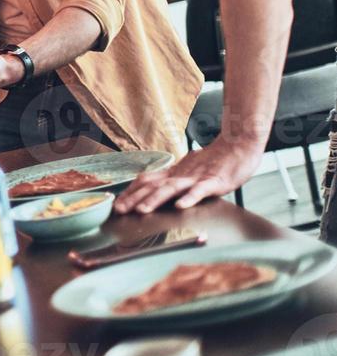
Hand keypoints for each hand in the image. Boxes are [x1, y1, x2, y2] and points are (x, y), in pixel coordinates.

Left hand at [115, 136, 263, 214]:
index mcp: (173, 173)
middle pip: (153, 186)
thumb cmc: (213, 161)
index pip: (146, 181)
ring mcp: (196, 178)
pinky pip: (200, 190)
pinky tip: (181, 206)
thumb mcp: (187, 169)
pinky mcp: (214, 181)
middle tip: (119, 210)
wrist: (238, 145)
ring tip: (142, 210)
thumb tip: (153, 184)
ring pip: (171, 188)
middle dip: (134, 199)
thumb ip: (172, 178)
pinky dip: (189, 198)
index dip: (130, 192)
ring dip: (155, 199)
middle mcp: (180, 175)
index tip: (116, 203)